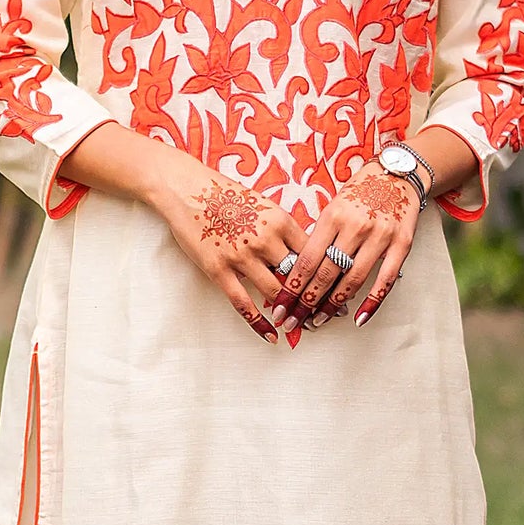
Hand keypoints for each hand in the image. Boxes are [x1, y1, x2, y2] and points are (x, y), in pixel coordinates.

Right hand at [156, 165, 307, 346]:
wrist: (187, 189)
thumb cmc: (226, 194)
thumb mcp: (263, 205)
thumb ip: (283, 230)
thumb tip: (302, 254)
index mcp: (281, 221)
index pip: (313, 254)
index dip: (325, 275)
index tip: (336, 290)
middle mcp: (265, 239)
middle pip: (298, 277)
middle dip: (312, 298)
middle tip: (323, 314)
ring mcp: (242, 256)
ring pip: (275, 292)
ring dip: (289, 311)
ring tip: (300, 324)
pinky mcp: (219, 270)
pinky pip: (243, 303)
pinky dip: (259, 323)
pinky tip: (271, 335)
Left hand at [269, 165, 419, 332]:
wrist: (398, 172)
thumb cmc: (360, 190)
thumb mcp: (333, 206)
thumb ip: (320, 236)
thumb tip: (300, 271)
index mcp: (333, 216)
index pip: (307, 260)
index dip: (291, 287)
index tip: (279, 306)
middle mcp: (355, 227)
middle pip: (326, 273)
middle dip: (306, 302)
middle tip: (293, 321)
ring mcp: (380, 236)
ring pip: (352, 280)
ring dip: (333, 305)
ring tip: (318, 321)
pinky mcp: (401, 244)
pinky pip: (384, 280)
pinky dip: (371, 302)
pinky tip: (358, 318)